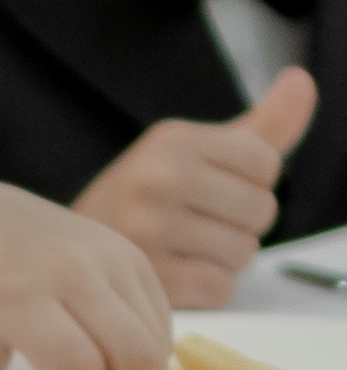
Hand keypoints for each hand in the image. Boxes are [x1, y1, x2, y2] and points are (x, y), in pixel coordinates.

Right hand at [73, 68, 317, 309]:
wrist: (67, 250)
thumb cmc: (144, 200)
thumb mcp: (195, 152)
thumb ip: (260, 125)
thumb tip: (302, 81)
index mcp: (172, 140)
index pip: (266, 163)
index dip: (251, 183)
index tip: (213, 189)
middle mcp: (159, 177)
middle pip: (262, 210)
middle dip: (241, 224)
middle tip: (198, 224)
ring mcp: (149, 228)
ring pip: (244, 252)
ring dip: (226, 259)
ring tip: (185, 249)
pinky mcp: (149, 277)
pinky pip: (221, 287)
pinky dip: (208, 288)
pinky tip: (178, 274)